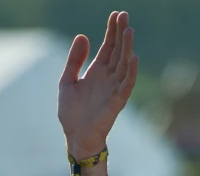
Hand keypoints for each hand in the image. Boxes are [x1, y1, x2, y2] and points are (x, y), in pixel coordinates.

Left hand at [58, 11, 137, 159]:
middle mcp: (108, 77)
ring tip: (129, 31)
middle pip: (118, 51)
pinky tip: (133, 59)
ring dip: (127, 48)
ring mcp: (113, 89)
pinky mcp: (116, 102)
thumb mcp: (67, 81)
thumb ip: (74, 60)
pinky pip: (126, 85)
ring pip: (123, 64)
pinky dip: (130, 73)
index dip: (112, 31)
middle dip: (121, 34)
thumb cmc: (72, 112)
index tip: (116, 15)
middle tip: (125, 15)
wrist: (75, 137)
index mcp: (97, 71)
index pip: (108, 46)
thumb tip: (83, 36)